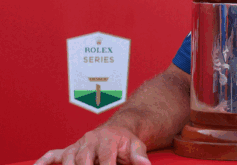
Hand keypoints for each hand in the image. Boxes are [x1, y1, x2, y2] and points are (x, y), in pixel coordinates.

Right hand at [34, 126, 150, 164]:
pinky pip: (52, 155)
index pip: (104, 158)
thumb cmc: (126, 142)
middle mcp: (89, 141)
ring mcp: (77, 145)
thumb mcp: (136, 146)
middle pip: (82, 159)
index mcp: (107, 140)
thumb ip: (139, 156)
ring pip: (67, 159)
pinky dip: (43, 162)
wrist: (118, 130)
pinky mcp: (68, 150)